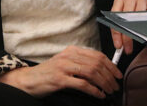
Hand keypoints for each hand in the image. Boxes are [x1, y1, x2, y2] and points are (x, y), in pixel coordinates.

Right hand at [0, 45, 121, 98]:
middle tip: (115, 85)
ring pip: (92, 72)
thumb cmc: (48, 73)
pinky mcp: (60, 79)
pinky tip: (99, 95)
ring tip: (109, 91)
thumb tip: (101, 70)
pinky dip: (94, 90)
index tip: (118, 74)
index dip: (111, 65)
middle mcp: (69, 56)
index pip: (97, 55)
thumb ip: (81, 63)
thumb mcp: (65, 63)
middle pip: (97, 63)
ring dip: (104, 83)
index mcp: (72, 50)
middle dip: (110, 76)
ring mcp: (64, 67)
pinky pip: (83, 84)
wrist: (28, 80)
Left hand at [110, 0, 146, 53]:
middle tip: (128, 48)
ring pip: (137, 19)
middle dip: (126, 37)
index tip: (118, 45)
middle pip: (125, 19)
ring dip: (138, 33)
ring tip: (140, 40)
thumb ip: (127, 19)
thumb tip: (123, 39)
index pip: (114, 17)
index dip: (115, 33)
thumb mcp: (135, 7)